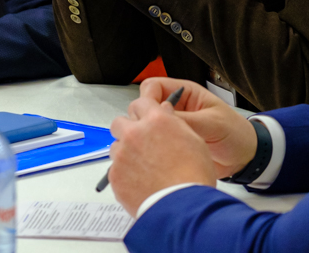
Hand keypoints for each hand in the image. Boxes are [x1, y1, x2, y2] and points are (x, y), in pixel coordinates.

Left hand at [109, 90, 216, 215]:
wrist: (182, 207)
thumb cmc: (193, 176)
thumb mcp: (193, 139)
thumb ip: (174, 122)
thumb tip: (164, 112)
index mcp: (156, 120)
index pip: (140, 103)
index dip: (143, 111)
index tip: (144, 118)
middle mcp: (135, 133)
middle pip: (120, 122)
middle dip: (128, 129)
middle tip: (140, 142)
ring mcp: (122, 154)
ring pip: (115, 146)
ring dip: (125, 152)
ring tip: (142, 167)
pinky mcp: (115, 175)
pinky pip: (114, 168)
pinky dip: (124, 173)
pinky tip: (139, 181)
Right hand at [138, 78, 258, 178]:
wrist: (246, 158)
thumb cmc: (236, 135)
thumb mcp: (212, 124)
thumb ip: (186, 120)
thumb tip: (158, 118)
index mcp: (185, 94)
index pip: (153, 87)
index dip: (148, 98)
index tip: (149, 114)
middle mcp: (176, 108)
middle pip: (145, 106)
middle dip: (145, 118)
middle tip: (153, 134)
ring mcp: (173, 126)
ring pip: (147, 125)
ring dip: (148, 135)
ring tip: (156, 148)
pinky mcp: (172, 144)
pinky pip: (154, 143)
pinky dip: (152, 149)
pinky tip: (157, 157)